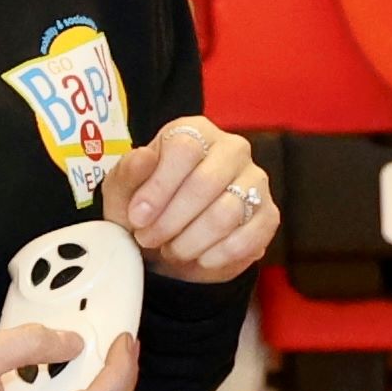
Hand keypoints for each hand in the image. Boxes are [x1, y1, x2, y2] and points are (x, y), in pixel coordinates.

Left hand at [99, 115, 273, 286]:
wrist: (170, 244)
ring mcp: (255, 181)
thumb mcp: (122, 192)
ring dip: (191, 241)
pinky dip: (217, 255)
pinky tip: (200, 258)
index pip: (185, 148)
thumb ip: (128, 174)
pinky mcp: (268, 215)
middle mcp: (231, 149)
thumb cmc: (146, 209)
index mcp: (194, 132)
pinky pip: (248, 237)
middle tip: (149, 239)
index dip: (159, 187)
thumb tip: (144, 158)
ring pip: (226, 213)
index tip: (139, 217)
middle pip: (206, 182)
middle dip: (171, 220)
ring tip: (173, 249)